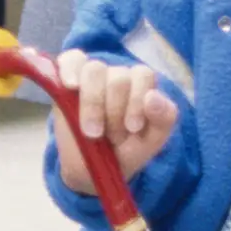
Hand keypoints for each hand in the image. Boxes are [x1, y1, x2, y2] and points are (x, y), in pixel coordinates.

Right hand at [51, 53, 179, 194]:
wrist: (91, 169)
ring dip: (93, 103)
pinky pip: (70, 60)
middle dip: (114, 112)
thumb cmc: (125, 151)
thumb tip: (154, 96)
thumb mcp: (151, 142)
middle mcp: (116, 76)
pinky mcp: (67, 79)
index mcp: (141, 85)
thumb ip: (164, 119)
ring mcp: (91, 76)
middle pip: (118, 77)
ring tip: (91, 132)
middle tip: (110, 137)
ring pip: (94, 70)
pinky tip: (71, 86)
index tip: (133, 128)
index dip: (137, 100)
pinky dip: (70, 69)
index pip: (143, 74)